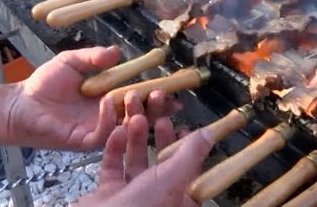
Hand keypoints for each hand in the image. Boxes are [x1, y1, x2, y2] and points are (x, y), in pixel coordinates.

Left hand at [0, 46, 176, 149]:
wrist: (19, 103)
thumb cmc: (44, 83)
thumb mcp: (72, 61)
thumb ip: (94, 57)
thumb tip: (117, 51)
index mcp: (110, 99)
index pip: (140, 99)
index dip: (157, 96)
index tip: (172, 89)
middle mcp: (108, 116)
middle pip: (141, 116)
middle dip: (155, 108)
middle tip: (163, 95)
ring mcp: (97, 130)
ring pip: (126, 127)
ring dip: (136, 112)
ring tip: (138, 96)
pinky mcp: (84, 140)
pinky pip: (103, 134)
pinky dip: (108, 119)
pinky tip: (107, 104)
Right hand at [76, 115, 212, 206]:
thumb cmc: (140, 206)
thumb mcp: (173, 178)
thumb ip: (191, 154)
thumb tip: (209, 134)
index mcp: (177, 200)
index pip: (189, 172)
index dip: (188, 150)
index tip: (184, 129)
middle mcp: (156, 199)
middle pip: (162, 165)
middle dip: (161, 140)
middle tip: (161, 120)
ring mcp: (130, 197)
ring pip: (136, 163)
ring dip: (137, 140)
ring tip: (137, 118)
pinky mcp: (107, 194)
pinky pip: (112, 167)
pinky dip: (114, 149)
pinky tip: (117, 131)